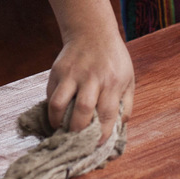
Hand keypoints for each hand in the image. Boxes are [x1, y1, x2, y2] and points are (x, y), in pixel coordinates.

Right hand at [42, 0, 133, 140]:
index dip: (102, 134)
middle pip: (83, 110)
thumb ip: (126, 104)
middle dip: (79, 131)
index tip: (98, 146)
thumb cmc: (113, 60)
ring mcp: (72, 74)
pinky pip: (51, 95)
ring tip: (61, 130)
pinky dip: (52, 109)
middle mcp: (92, 78)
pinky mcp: (57, 71)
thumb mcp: (129, 78)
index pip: (107, 114)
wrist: (92, 32)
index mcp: (113, 82)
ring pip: (60, 103)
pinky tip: (57, 116)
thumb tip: (119, 128)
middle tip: (77, 143)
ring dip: (58, 122)